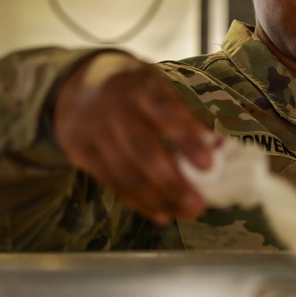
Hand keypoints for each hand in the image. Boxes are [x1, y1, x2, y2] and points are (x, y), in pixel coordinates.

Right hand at [55, 52, 213, 224]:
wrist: (76, 84)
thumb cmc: (132, 89)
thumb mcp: (157, 86)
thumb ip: (184, 115)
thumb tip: (219, 146)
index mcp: (140, 85)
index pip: (165, 111)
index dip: (186, 138)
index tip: (208, 165)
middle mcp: (113, 107)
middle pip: (142, 149)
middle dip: (171, 180)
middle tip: (198, 205)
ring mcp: (93, 130)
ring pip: (126, 172)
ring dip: (158, 198)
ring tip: (185, 212)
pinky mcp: (80, 151)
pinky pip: (112, 182)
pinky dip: (139, 201)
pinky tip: (162, 212)